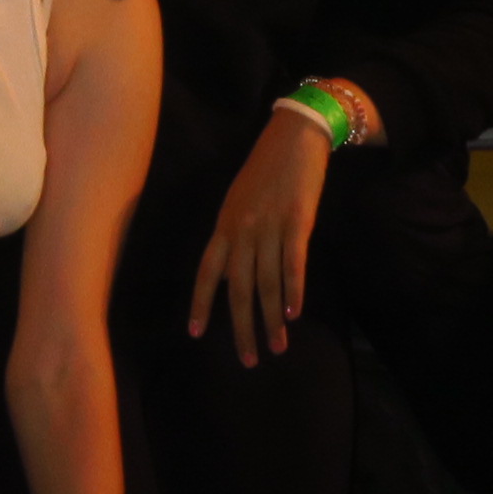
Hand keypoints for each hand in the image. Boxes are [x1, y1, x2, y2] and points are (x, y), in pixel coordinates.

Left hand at [190, 109, 329, 365]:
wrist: (295, 134)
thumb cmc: (266, 168)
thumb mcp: (239, 200)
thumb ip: (235, 234)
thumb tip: (233, 273)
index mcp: (224, 224)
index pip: (205, 271)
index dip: (200, 303)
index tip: (195, 333)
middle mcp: (242, 228)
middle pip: (238, 287)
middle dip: (242, 327)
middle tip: (249, 359)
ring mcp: (270, 224)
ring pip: (267, 282)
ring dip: (272, 318)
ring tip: (278, 346)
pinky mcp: (298, 219)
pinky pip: (293, 262)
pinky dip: (293, 289)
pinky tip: (295, 312)